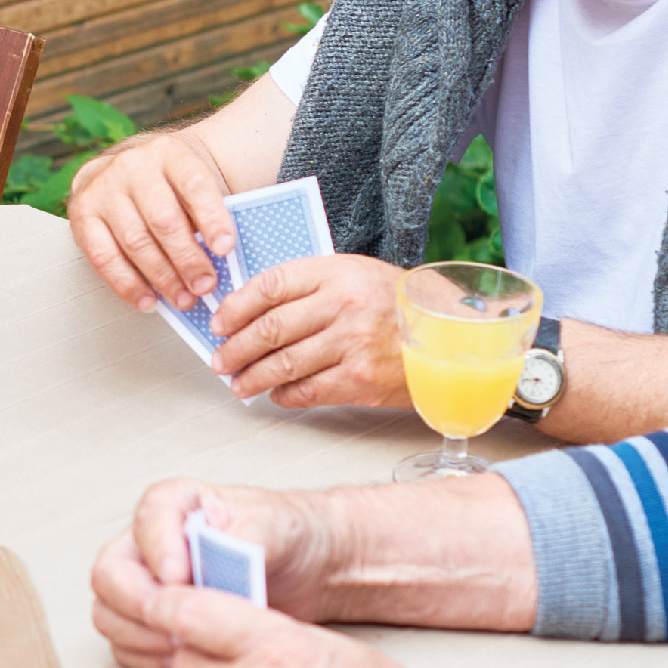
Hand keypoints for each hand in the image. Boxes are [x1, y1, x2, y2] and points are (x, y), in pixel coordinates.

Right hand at [68, 126, 235, 310]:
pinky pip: (104, 257)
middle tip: (205, 285)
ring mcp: (103, 189)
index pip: (194, 184)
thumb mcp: (191, 183)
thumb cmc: (168, 184)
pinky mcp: (81, 213)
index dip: (212, 218)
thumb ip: (207, 214)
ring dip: (162, 277)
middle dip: (187, 259)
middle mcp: (132, 166)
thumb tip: (222, 262)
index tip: (226, 248)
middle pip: (163, 219)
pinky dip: (128, 284)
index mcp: (169, 153)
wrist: (126, 167)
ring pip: (135, 241)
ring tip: (183, 298)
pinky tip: (148, 299)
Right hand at [91, 479, 346, 667]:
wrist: (308, 568)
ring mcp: (146, 584)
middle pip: (109, 573)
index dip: (158, 551)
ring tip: (185, 645)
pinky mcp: (153, 621)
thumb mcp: (276, 525)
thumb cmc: (288, 535)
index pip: (147, 520)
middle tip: (176, 622)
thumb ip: (247, 537)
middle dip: (138, 603)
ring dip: (139, 636)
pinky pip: (124, 645)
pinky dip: (146, 658)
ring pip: (108, 613)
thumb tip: (224, 559)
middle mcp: (149, 543)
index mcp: (175, 505)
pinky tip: (185, 659)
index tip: (181, 577)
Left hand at [212, 254, 408, 407]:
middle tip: (221, 360)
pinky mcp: (359, 379)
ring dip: (252, 377)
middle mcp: (342, 306)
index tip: (220, 322)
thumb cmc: (394, 304)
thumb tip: (252, 310)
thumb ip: (309, 286)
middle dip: (236, 348)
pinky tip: (276, 393)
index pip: (270, 286)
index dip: (236, 307)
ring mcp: (351, 344)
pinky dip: (285, 395)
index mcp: (336, 273)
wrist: (448, 336)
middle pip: (270, 328)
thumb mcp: (354, 275)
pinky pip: (308, 391)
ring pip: (283, 364)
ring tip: (239, 383)